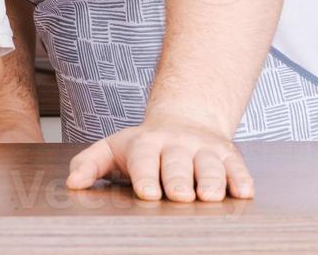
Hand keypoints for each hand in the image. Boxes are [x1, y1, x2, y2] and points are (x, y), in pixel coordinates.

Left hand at [66, 116, 254, 201]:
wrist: (185, 121)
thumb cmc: (144, 147)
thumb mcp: (112, 149)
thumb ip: (89, 164)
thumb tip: (73, 183)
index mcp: (146, 144)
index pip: (144, 160)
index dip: (146, 176)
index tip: (147, 193)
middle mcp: (177, 144)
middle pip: (178, 163)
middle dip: (178, 179)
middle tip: (179, 195)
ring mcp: (205, 149)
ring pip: (210, 165)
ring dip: (211, 180)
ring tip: (209, 196)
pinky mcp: (229, 156)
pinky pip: (238, 167)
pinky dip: (241, 179)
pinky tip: (244, 192)